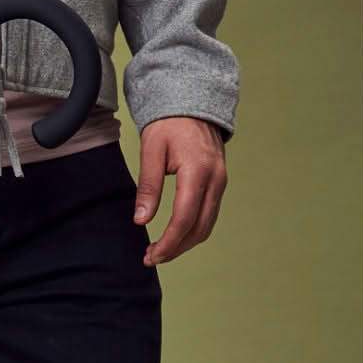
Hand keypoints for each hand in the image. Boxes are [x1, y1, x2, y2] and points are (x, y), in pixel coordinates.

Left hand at [133, 116, 227, 265]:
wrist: (192, 104)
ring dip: (185, 243)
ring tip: (160, 251)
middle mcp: (216, 180)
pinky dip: (192, 230)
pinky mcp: (218, 183)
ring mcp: (221, 182)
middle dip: (176, 248)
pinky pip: (209, 214)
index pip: (184, 218)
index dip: (168, 242)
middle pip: (199, 228)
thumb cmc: (168, 125)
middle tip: (151, 258)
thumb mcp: (151, 151)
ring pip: (207, 225)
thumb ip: (148, 187)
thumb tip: (141, 220)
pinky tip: (174, 236)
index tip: (151, 255)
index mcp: (198, 171)